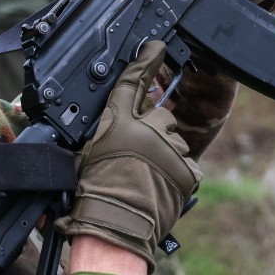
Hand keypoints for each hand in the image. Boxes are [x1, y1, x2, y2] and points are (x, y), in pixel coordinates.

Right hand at [55, 41, 200, 270]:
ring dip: (165, 154)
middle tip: (139, 156)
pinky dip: (177, 174)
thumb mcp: (87, 152)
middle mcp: (147, 129)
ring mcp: (170, 149)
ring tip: (146, 177)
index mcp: (117, 121)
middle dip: (154, 131)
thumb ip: (106, 130)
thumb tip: (114, 121)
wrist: (113, 228)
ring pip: (175, 142)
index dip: (146, 60)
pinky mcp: (187, 170)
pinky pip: (186, 165)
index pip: (133, 81)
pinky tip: (160, 187)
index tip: (157, 46)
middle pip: (161, 116)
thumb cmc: (92, 194)